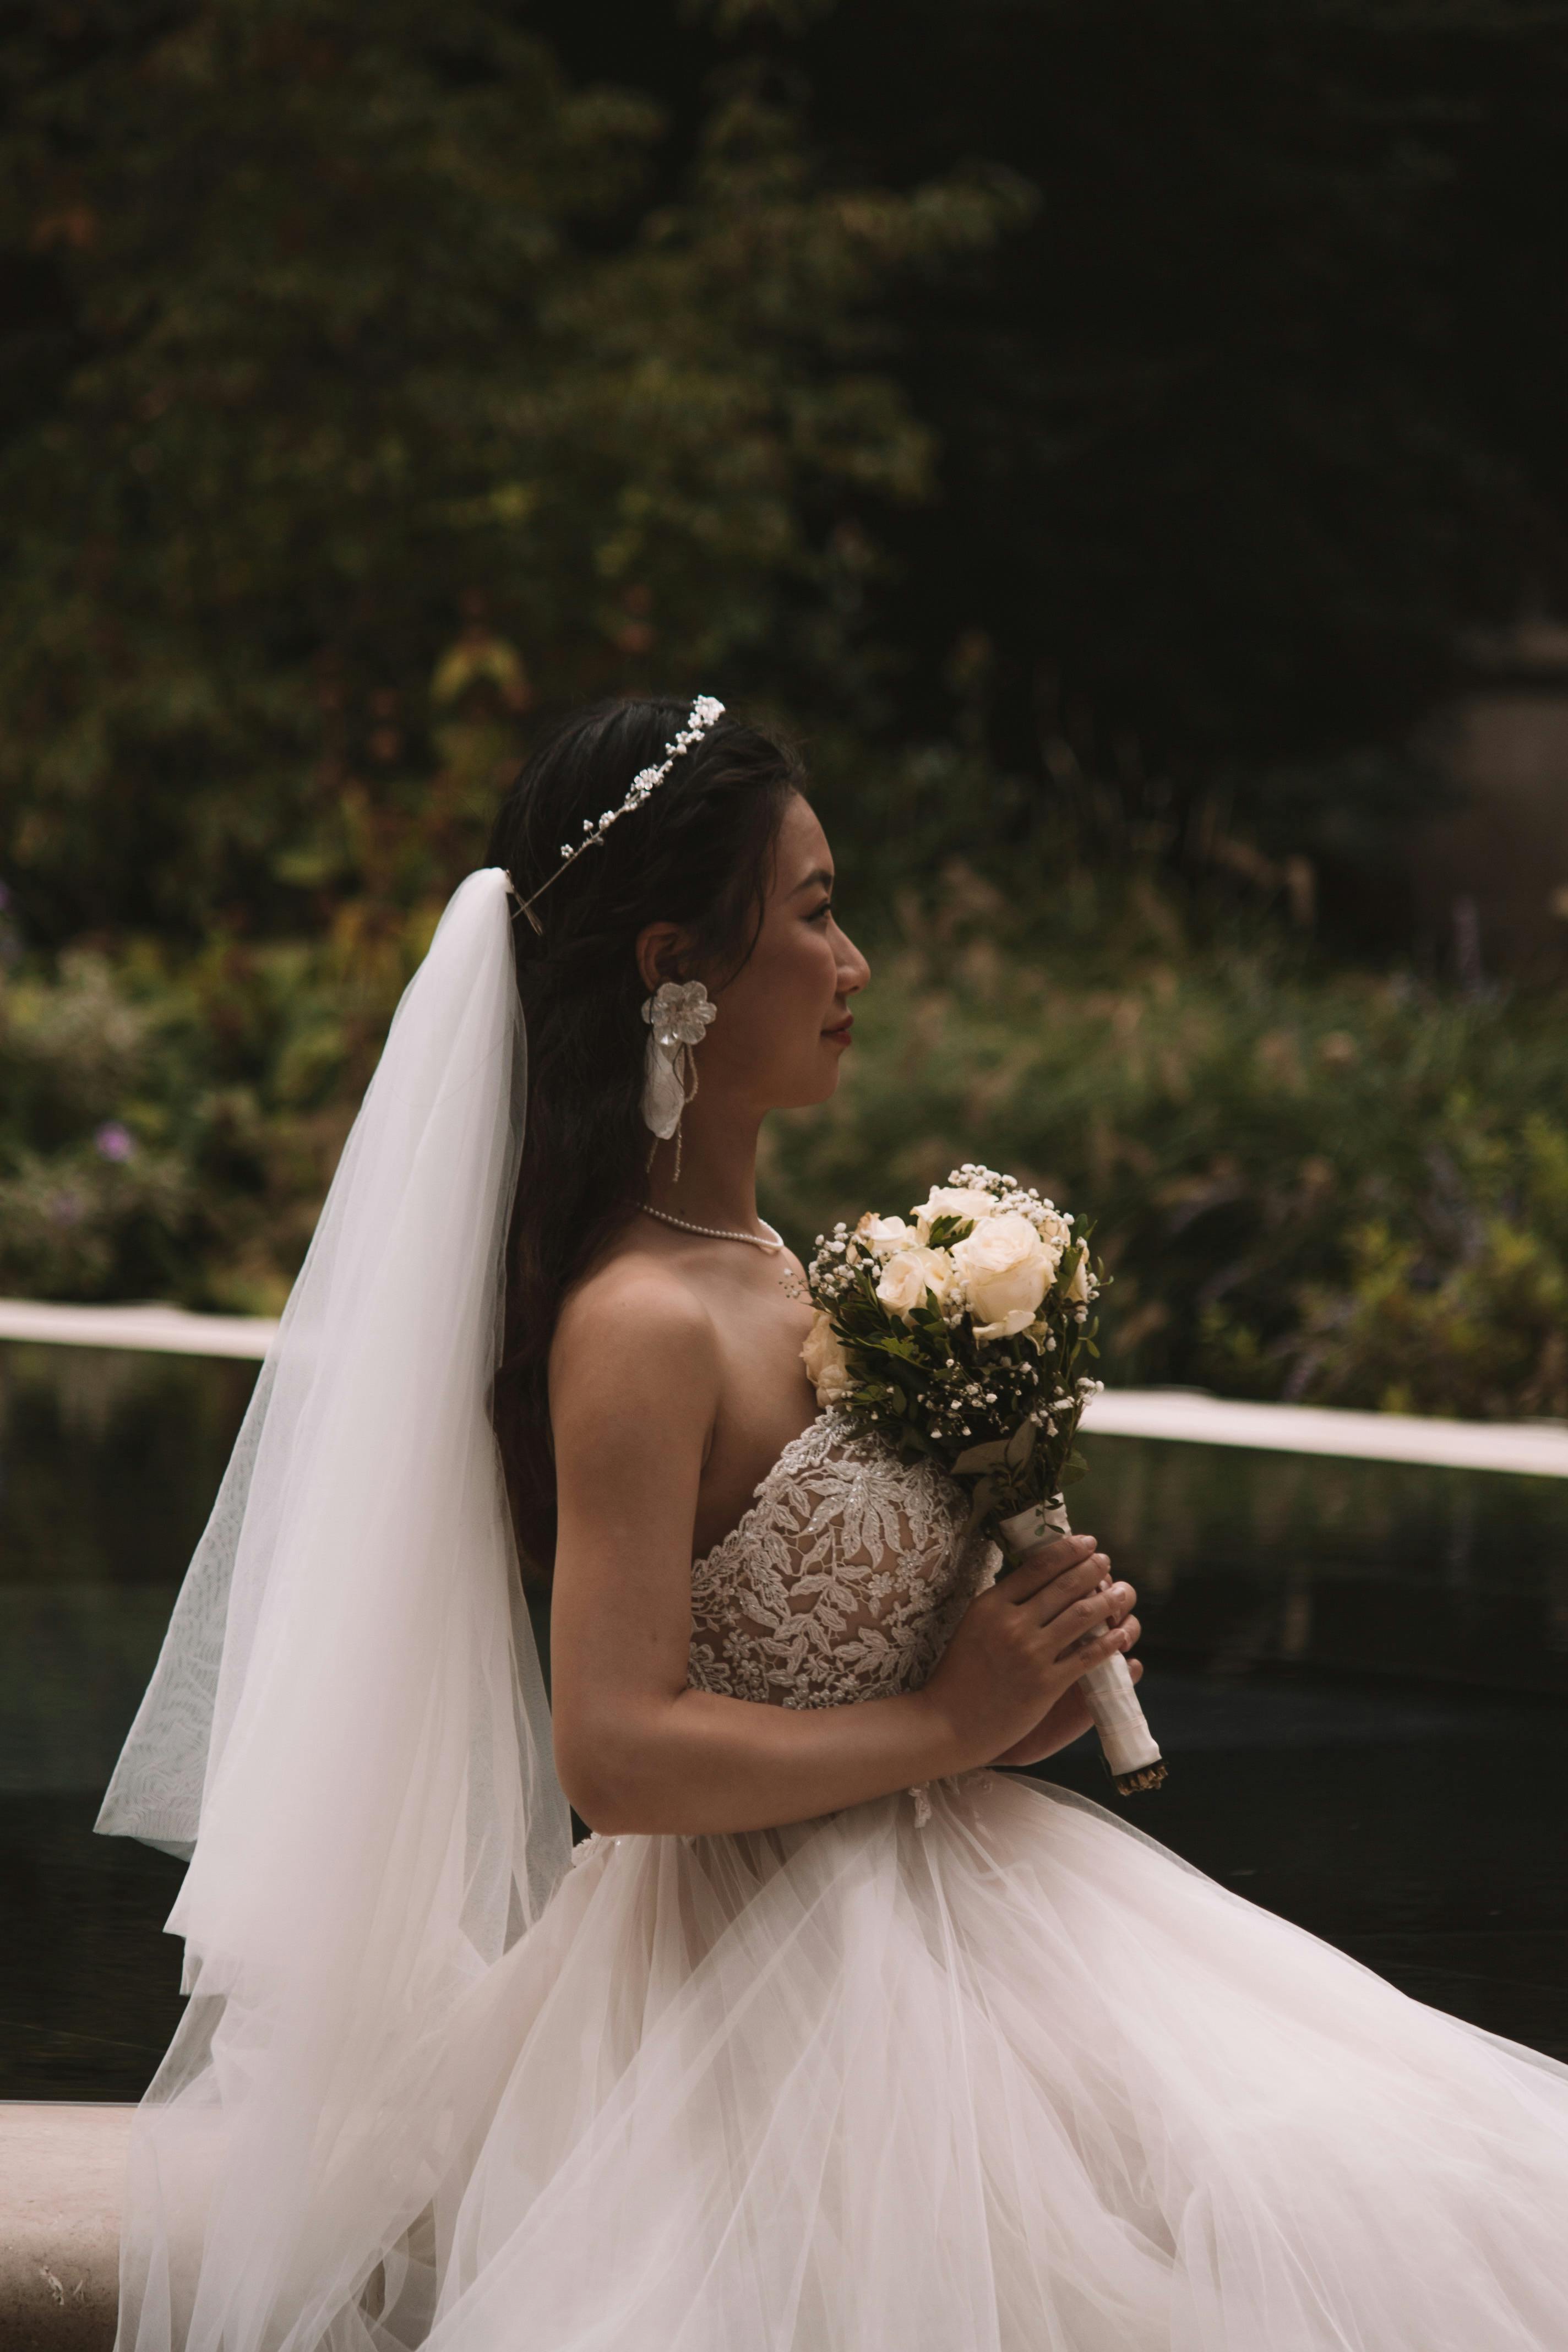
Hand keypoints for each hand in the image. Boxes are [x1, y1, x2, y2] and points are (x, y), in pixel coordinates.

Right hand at [921, 1531, 1138, 1774]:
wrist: (949, 1722)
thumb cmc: (960, 1674)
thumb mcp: (973, 1625)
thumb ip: (1002, 1604)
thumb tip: (1036, 1578)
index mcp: (991, 1605)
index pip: (1038, 1566)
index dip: (1068, 1551)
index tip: (1087, 1542)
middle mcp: (1013, 1624)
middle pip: (1065, 1586)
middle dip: (1093, 1570)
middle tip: (1106, 1562)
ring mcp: (1031, 1654)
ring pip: (1081, 1616)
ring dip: (1110, 1600)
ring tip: (1124, 1591)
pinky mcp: (1046, 1684)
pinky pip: (1087, 1656)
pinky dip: (1109, 1642)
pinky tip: (1121, 1634)